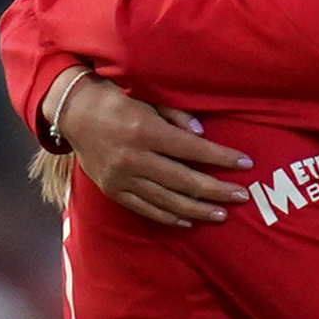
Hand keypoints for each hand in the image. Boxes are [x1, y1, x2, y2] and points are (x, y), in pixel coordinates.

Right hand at [57, 73, 247, 227]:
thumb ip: (175, 116)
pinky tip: (189, 220)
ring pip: (168, 201)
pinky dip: (169, 216)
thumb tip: (202, 135)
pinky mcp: (113, 191)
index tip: (245, 163)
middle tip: (241, 196)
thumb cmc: (116, 100)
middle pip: (185, 180)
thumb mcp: (146, 98)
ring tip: (222, 214)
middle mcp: (134, 158)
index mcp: (145, 131)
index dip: (221, 158)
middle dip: (217, 190)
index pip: (192, 150)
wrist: (73, 114)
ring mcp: (122, 178)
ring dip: (198, 209)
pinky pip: (146, 209)